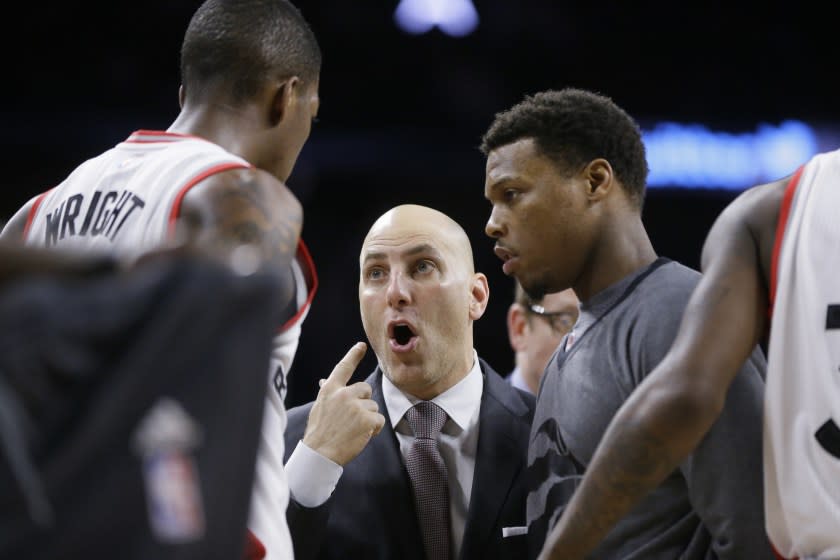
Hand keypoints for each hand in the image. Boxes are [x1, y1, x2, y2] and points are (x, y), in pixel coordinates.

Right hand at [302, 342, 385, 465]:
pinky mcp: (367, 419)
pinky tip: (361, 435)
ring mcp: (356, 406)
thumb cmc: (319, 432)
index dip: (353, 355)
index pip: (343, 368)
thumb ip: (329, 393)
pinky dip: (374, 428)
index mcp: (330, 390)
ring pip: (373, 406)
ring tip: (353, 430)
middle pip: (365, 389)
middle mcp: (344, 394)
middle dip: (364, 402)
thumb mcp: (320, 407)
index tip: (361, 345)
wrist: (320, 453)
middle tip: (352, 419)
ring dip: (368, 418)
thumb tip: (325, 380)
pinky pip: (379, 419)